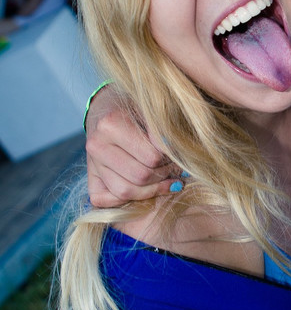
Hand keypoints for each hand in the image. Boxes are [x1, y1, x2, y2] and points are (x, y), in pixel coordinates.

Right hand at [85, 86, 179, 206]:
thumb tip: (178, 154)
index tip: (181, 153)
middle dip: (165, 174)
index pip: (152, 156)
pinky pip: (108, 200)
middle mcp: (96, 145)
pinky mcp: (90, 179)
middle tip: (177, 167)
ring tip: (168, 177)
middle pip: (141, 176)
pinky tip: (148, 187)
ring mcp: (91, 163)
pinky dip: (130, 197)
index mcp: (111, 124)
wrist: (110, 109)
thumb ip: (166, 131)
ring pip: (126, 191)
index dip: (172, 158)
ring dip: (153, 188)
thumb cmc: (138, 109)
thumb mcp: (153, 111)